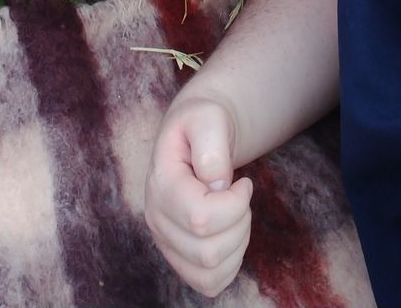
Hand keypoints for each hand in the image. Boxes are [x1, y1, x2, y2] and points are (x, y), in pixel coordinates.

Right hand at [144, 95, 253, 297]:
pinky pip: (209, 283)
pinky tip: (231, 233)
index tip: (243, 183)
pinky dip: (230, 265)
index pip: (200, 219)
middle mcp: (156, 218)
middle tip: (240, 196)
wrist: (195, 132)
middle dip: (240, 223)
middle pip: (208, 251)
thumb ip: (211, 144)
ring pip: (209, 271)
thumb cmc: (203, 124)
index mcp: (161, 184)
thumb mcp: (208, 117)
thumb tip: (217, 185)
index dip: (234, 206)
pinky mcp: (179, 257)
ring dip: (237, 244)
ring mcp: (165, 241)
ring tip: (236, 213)